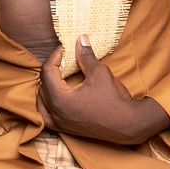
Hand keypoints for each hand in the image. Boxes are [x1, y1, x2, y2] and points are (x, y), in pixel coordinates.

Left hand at [38, 40, 169, 147]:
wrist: (128, 124)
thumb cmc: (114, 99)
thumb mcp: (99, 72)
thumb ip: (86, 56)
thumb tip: (80, 39)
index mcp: (60, 98)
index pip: (47, 71)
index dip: (55, 56)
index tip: (65, 49)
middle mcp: (55, 113)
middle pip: (43, 84)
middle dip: (51, 69)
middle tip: (63, 59)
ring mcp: (59, 123)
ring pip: (41, 101)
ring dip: (46, 86)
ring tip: (56, 75)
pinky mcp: (65, 129)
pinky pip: (46, 116)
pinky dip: (46, 104)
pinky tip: (52, 98)